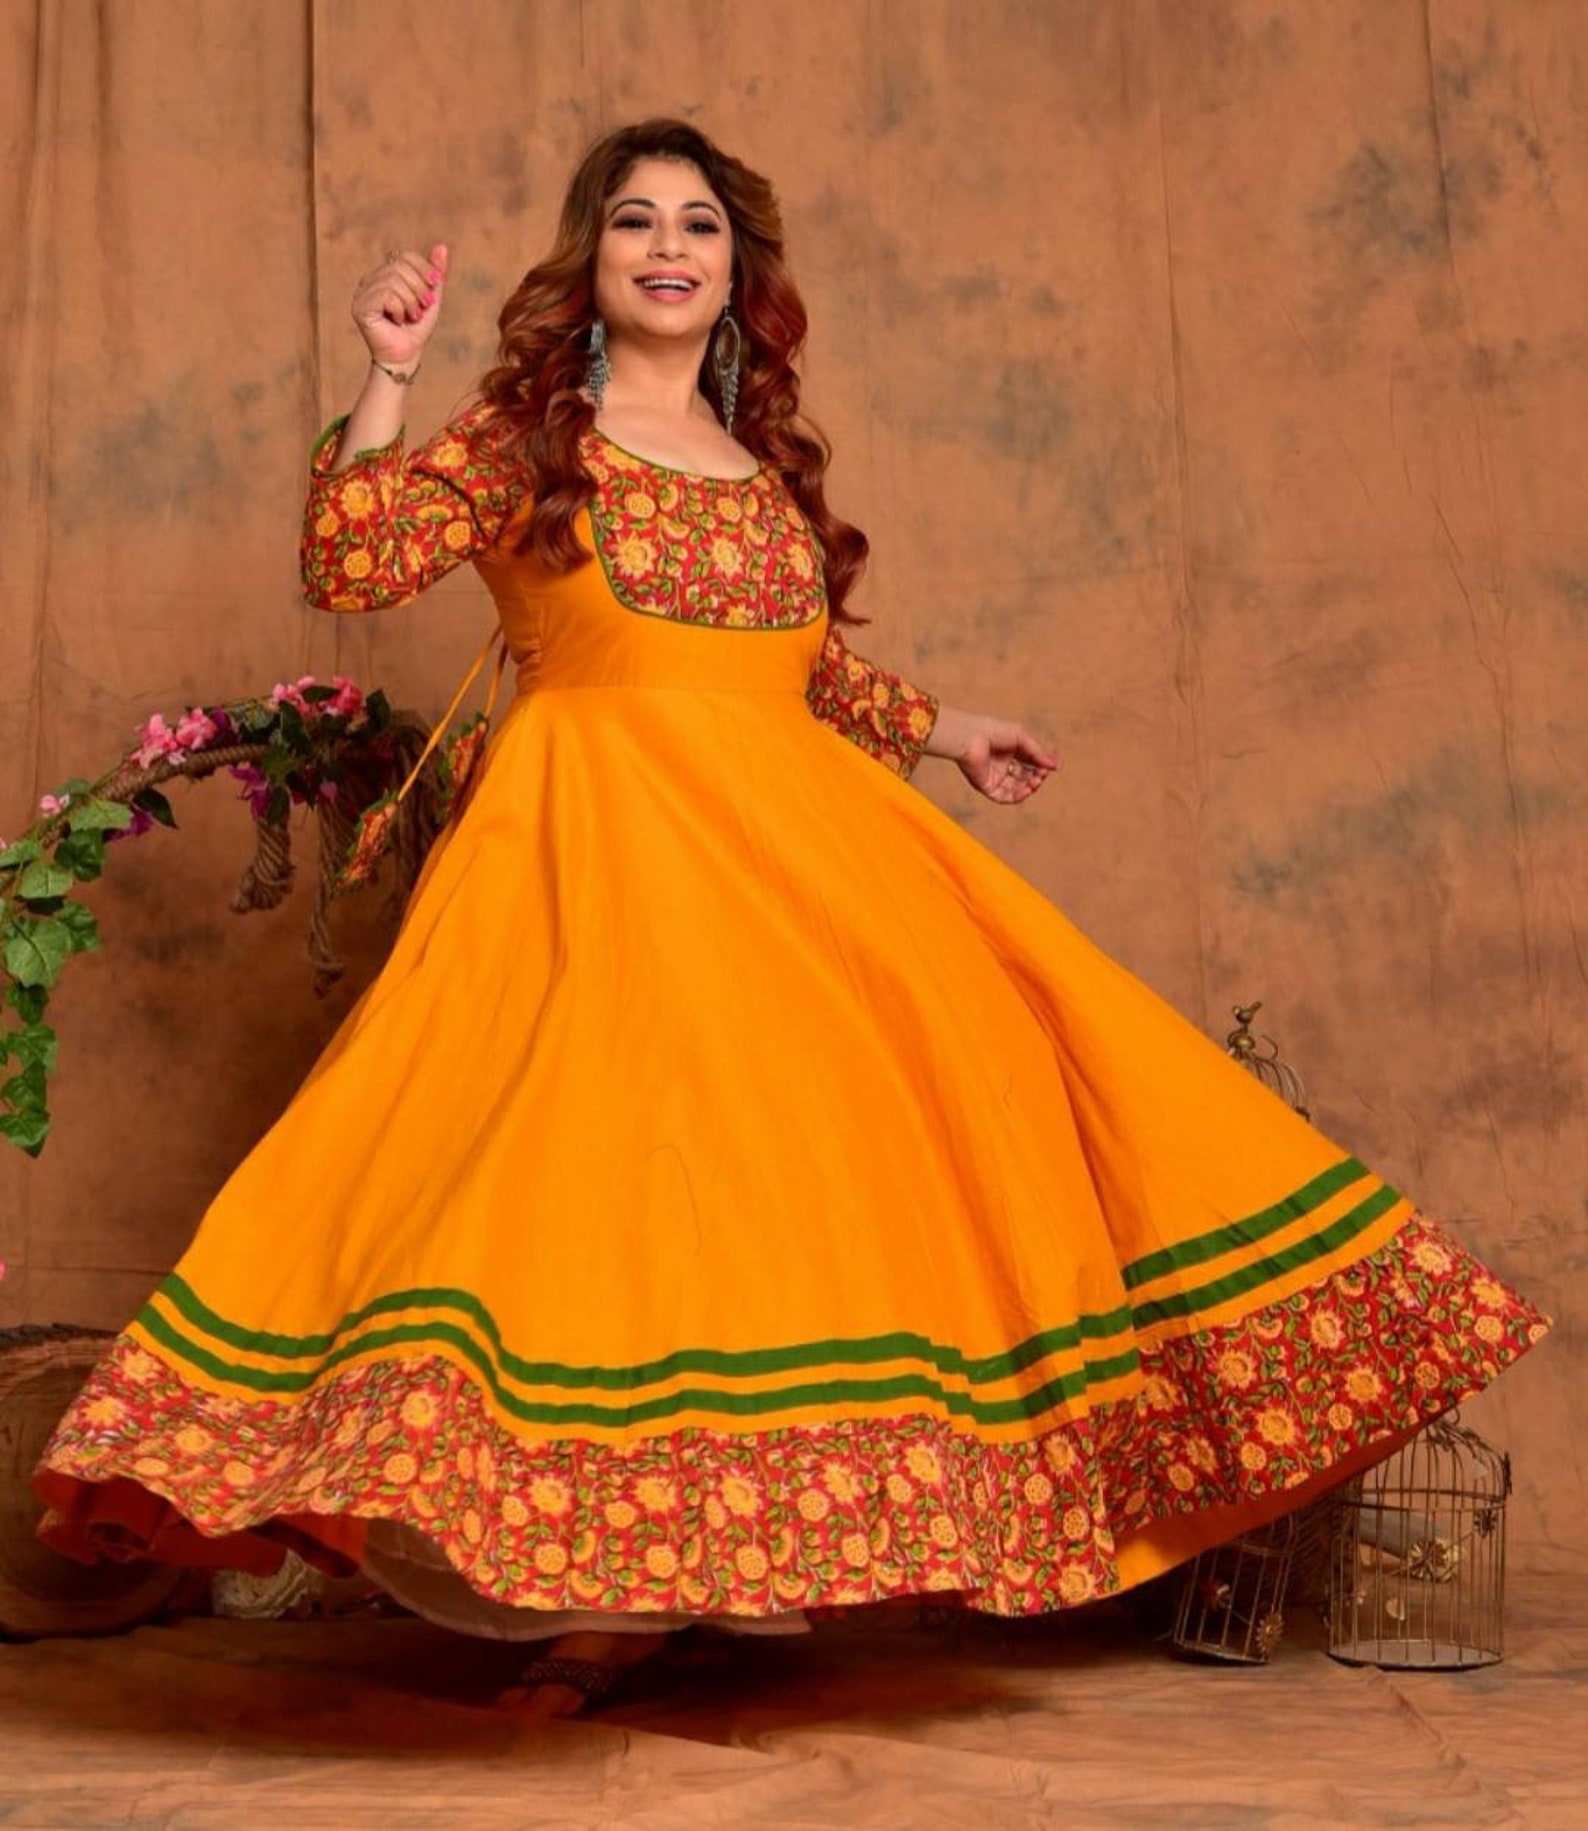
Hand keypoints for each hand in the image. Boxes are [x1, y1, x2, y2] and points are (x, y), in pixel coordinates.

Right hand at [352, 241, 448, 368]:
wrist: (406, 357)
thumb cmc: (416, 330)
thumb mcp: (431, 299)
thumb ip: (435, 275)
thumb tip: (442, 246)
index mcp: (385, 275)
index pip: (404, 255)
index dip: (423, 267)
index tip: (436, 285)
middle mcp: (370, 280)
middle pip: (399, 266)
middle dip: (419, 287)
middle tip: (424, 307)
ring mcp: (362, 292)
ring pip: (393, 280)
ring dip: (410, 301)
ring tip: (411, 316)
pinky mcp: (360, 307)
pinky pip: (385, 294)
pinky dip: (399, 308)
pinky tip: (398, 321)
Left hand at [951, 713, 1059, 803]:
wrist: (971, 737)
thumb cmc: (993, 731)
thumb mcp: (1022, 739)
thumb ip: (1038, 753)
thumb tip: (1057, 766)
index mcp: (1008, 750)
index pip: (1030, 762)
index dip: (1042, 765)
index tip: (1052, 766)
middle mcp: (1001, 765)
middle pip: (1025, 777)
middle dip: (1037, 776)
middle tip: (1043, 773)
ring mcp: (993, 777)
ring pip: (1017, 789)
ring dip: (1030, 787)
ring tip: (1037, 781)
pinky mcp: (986, 787)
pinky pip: (1005, 797)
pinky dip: (1019, 795)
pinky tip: (1028, 789)